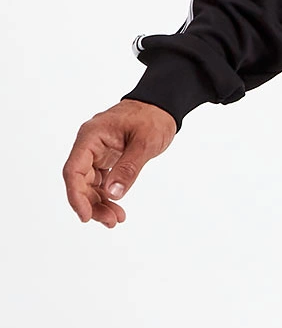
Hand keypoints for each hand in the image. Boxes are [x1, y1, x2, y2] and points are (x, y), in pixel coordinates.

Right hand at [63, 99, 177, 227]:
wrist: (161, 106)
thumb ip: (128, 168)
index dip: (76, 195)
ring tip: (116, 219)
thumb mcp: (145, 143)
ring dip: (99, 203)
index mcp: (91, 136)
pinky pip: (100, 180)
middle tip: (110, 221)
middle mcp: (89, 145)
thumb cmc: (153, 118)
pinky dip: (106, 195)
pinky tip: (115, 207)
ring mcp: (96, 152)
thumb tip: (113, 193)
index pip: (73, 169)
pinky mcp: (106, 158)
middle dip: (91, 204)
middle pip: (79, 180)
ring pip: (89, 183)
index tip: (85, 216)